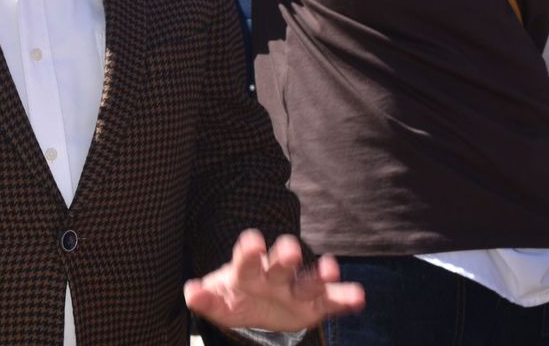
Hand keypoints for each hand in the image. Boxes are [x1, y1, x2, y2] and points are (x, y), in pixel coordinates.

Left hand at [184, 230, 364, 332]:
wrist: (259, 307)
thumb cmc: (236, 299)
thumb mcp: (219, 304)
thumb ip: (206, 299)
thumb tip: (190, 292)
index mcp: (249, 272)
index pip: (247, 260)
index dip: (248, 252)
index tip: (251, 240)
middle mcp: (275, 276)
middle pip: (280, 265)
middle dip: (285, 257)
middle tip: (289, 248)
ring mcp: (297, 289)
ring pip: (309, 280)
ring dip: (319, 274)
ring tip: (330, 267)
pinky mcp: (316, 304)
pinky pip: (332, 301)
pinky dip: (345, 298)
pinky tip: (358, 296)